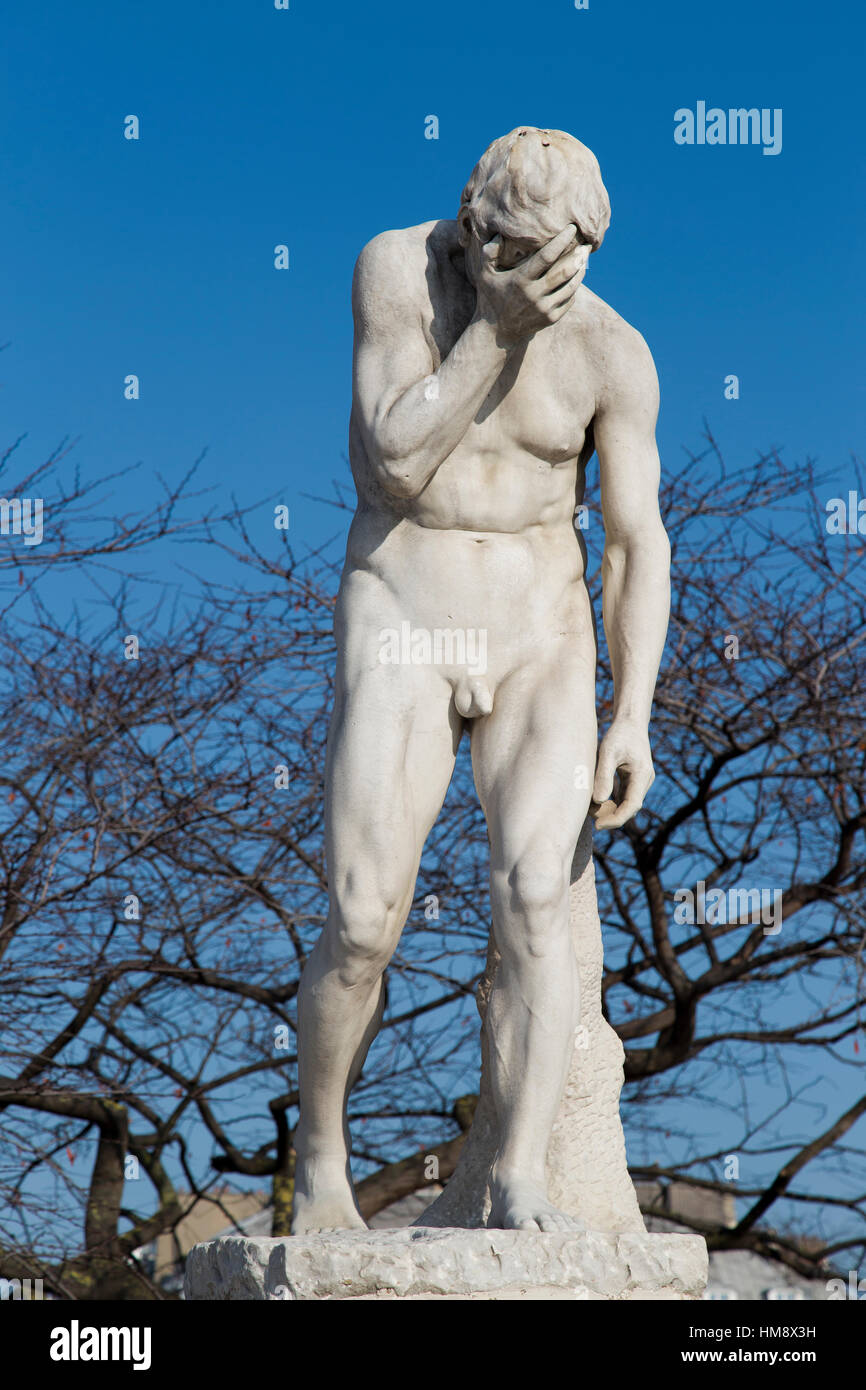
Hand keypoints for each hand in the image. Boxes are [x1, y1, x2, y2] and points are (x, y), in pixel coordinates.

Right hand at [473, 225, 589, 346]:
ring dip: (580, 271)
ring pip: (570, 286)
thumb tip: (496, 236)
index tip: (572, 229)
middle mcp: (534, 295)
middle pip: (564, 272)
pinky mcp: (551, 319)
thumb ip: (488, 254)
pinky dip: (574, 287)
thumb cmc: (492, 298)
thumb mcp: (485, 276)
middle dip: (578, 256)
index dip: (561, 241)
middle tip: (587, 245)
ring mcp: (544, 309)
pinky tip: (577, 277)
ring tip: (585, 259)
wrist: (498, 333)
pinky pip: (569, 300)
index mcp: (521, 281)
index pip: (546, 257)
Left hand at [591, 719, 654, 829]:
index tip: (598, 824)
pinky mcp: (634, 780)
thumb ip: (604, 775)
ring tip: (590, 807)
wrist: (631, 722)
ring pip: (626, 804)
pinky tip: (596, 800)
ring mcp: (641, 782)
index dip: (616, 819)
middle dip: (611, 816)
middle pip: (629, 808)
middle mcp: (645, 781)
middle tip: (589, 816)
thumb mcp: (608, 752)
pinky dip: (611, 801)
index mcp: (642, 775)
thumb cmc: (619, 734)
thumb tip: (598, 801)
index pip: (632, 806)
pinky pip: (624, 797)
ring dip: (610, 810)